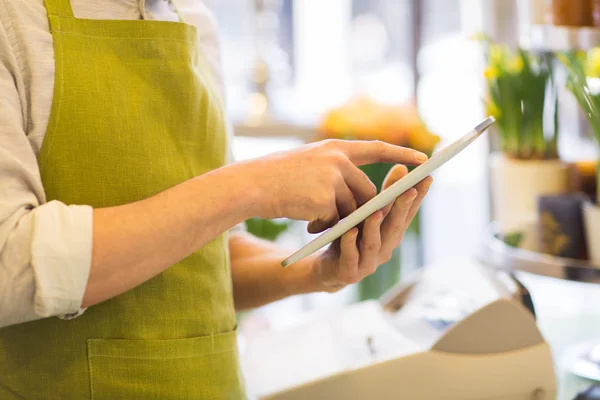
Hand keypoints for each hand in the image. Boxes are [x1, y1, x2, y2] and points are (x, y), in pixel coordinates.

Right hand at [242, 139, 427, 231]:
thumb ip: (334, 171)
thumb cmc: (275, 176)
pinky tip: (307, 224)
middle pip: (366, 190)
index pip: (376, 148)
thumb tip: (361, 196)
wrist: (251, 185)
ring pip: (351, 208)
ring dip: (337, 220)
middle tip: (340, 220)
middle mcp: (337, 159)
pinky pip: (335, 220)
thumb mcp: (307, 164)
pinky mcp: (325, 199)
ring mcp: (332, 178)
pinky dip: (324, 226)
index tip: (423, 160)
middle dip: (358, 210)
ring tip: (313, 222)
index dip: (401, 153)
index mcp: (334, 148)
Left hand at [308, 165, 432, 291]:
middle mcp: (385, 248)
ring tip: (376, 212)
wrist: (327, 269)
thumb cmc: (349, 236)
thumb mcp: (365, 213)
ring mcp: (368, 262)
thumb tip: (402, 166)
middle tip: (408, 189)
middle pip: (395, 227)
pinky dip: (350, 244)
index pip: (408, 213)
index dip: (419, 197)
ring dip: (376, 227)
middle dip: (403, 208)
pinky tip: (350, 232)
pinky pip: (350, 257)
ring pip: (374, 243)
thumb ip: (383, 194)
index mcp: (391, 234)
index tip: (427, 177)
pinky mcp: (349, 273)